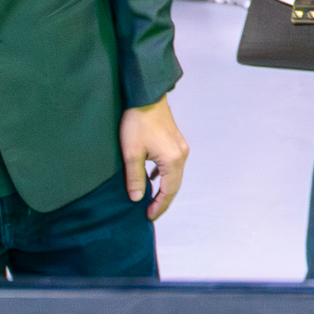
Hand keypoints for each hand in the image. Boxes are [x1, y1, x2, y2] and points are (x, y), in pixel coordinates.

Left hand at [120, 95, 188, 220]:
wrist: (146, 95)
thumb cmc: (137, 122)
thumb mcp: (132, 153)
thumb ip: (135, 178)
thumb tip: (138, 199)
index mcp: (172, 160)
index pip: (168, 191)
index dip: (159, 206)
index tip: (148, 217)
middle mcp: (181, 155)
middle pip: (174, 185)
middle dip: (163, 201)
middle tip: (149, 213)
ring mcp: (181, 147)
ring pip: (174, 176)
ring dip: (164, 189)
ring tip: (150, 199)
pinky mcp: (176, 142)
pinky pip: (173, 165)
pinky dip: (164, 176)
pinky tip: (152, 178)